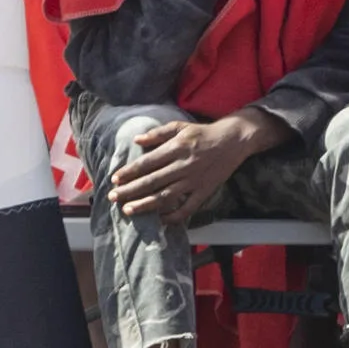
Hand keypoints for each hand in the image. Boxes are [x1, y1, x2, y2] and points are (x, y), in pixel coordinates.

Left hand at [106, 116, 260, 224]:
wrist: (235, 140)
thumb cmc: (204, 132)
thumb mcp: (180, 127)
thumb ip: (157, 134)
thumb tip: (137, 141)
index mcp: (177, 148)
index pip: (147, 163)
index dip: (129, 172)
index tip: (115, 180)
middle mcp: (184, 165)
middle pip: (152, 181)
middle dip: (130, 190)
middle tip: (113, 197)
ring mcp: (195, 180)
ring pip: (166, 196)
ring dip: (145, 205)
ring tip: (128, 210)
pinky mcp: (206, 190)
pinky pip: (188, 207)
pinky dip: (174, 216)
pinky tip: (160, 219)